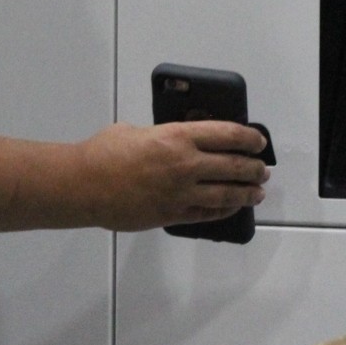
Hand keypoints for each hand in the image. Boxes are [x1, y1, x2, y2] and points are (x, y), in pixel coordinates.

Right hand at [74, 120, 269, 231]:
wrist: (82, 185)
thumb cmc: (103, 152)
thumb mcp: (136, 130)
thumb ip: (161, 134)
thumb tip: (174, 140)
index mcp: (178, 137)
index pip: (227, 135)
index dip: (249, 138)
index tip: (259, 142)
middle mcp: (185, 164)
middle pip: (233, 166)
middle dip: (253, 168)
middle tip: (262, 169)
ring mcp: (180, 192)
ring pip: (226, 193)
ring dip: (246, 192)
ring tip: (258, 191)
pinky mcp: (172, 214)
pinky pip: (207, 214)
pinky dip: (224, 210)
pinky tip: (232, 207)